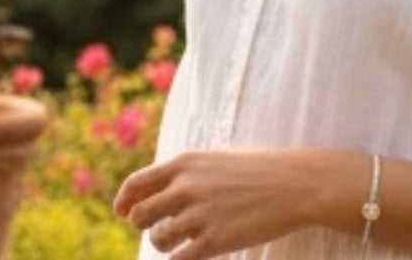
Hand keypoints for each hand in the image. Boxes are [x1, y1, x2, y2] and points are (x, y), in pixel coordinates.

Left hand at [114, 148, 328, 259]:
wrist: (291, 184)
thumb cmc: (255, 170)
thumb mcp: (211, 161)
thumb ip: (185, 174)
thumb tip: (162, 188)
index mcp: (181, 164)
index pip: (137, 183)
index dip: (123, 199)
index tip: (119, 212)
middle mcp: (184, 188)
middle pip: (141, 212)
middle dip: (141, 223)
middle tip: (152, 229)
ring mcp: (199, 215)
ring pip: (158, 237)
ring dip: (160, 243)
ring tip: (173, 242)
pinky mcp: (216, 240)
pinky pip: (181, 258)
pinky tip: (185, 257)